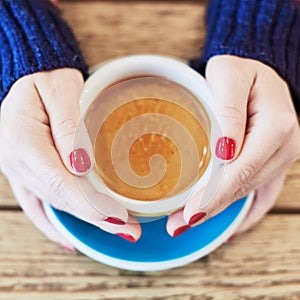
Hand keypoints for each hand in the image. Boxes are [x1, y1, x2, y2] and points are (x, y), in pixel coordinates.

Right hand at [0, 69, 140, 249]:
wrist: (26, 75)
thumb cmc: (45, 77)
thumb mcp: (60, 89)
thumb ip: (69, 126)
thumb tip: (82, 166)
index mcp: (24, 140)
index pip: (61, 183)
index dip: (91, 205)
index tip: (120, 218)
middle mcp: (15, 160)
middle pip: (60, 198)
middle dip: (96, 217)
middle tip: (130, 229)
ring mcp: (16, 169)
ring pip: (53, 204)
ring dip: (84, 220)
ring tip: (115, 231)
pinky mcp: (22, 171)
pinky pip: (35, 204)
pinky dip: (53, 223)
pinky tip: (68, 239)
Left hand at [167, 55, 299, 237]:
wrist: (258, 70)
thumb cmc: (241, 70)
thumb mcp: (229, 76)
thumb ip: (228, 111)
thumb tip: (224, 152)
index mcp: (276, 126)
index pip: (242, 169)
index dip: (216, 195)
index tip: (190, 214)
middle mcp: (285, 146)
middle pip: (244, 185)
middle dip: (211, 208)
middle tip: (177, 226)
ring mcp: (282, 157)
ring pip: (248, 191)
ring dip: (220, 210)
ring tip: (187, 223)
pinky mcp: (274, 161)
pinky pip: (263, 193)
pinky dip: (246, 212)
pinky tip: (230, 229)